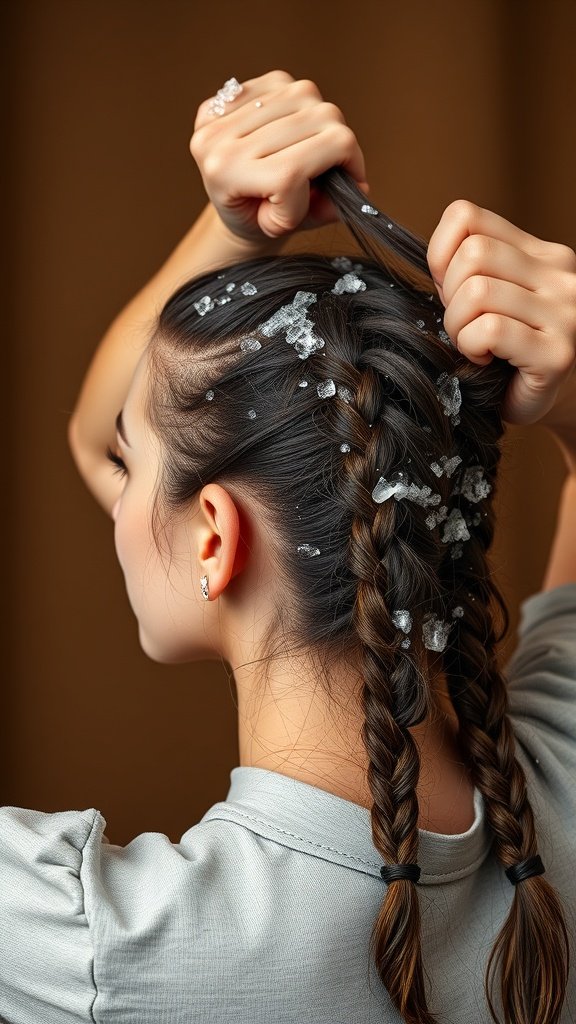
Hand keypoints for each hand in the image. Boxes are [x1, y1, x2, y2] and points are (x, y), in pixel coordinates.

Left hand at [189, 69, 368, 243]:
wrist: (226, 204)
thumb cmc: (256, 218)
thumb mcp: (287, 227)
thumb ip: (323, 211)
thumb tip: (360, 188)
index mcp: (224, 173)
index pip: (293, 173)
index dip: (324, 189)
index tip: (328, 201)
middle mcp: (218, 137)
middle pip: (315, 122)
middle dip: (336, 153)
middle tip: (330, 174)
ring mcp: (224, 110)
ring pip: (309, 97)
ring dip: (322, 129)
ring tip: (310, 154)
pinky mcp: (233, 91)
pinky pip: (290, 85)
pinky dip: (302, 110)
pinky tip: (290, 132)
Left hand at [426, 199, 575, 425]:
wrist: (544, 400)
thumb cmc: (506, 351)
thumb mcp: (486, 297)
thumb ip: (465, 270)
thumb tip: (436, 257)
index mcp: (539, 252)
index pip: (466, 216)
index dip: (439, 254)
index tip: (447, 289)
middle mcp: (560, 272)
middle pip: (472, 254)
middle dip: (449, 296)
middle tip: (462, 325)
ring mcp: (565, 311)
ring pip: (478, 291)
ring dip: (458, 326)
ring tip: (473, 344)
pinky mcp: (558, 352)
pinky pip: (490, 330)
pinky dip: (472, 346)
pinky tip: (484, 359)